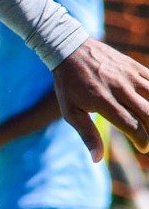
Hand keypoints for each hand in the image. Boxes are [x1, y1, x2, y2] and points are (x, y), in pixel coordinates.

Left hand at [53, 39, 148, 160]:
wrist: (69, 49)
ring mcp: (129, 76)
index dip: (142, 140)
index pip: (132, 126)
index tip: (143, 148)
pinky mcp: (133, 66)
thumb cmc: (68, 84)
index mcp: (104, 101)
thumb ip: (87, 134)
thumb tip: (96, 159)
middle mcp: (120, 88)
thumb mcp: (70, 111)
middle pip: (148, 114)